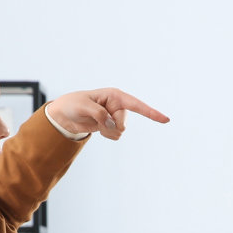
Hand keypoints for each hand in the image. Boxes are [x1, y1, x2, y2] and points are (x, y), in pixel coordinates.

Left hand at [45, 88, 168, 139]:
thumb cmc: (74, 104)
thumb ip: (99, 115)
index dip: (152, 113)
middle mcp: (119, 105)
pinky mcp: (112, 125)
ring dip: (107, 132)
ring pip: (120, 132)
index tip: (166, 119)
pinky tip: (98, 128)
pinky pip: (115, 136)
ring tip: (96, 123)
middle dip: (110, 126)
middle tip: (97, 120)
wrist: (66, 114)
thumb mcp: (84, 107)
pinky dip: (106, 135)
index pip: (137, 105)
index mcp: (115, 96)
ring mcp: (116, 116)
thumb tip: (111, 125)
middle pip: (124, 124)